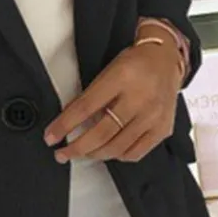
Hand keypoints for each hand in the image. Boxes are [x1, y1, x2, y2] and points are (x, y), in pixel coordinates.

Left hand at [43, 42, 184, 163]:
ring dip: (93, 154)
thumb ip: (90, 96)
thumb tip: (67, 122)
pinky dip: (117, 156)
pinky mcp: (162, 129)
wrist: (166, 60)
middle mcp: (139, 98)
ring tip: (82, 153)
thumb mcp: (108, 71)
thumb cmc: (135, 64)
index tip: (51, 137)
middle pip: (101, 133)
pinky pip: (135, 153)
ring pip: (117, 147)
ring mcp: (153, 116)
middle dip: (76, 148)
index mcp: (121, 78)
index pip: (85, 107)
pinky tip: (108, 151)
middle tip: (62, 153)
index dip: (64, 125)